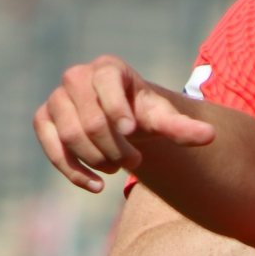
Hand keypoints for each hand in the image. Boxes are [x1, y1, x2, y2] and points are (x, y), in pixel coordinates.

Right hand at [34, 55, 217, 192]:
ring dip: (98, 160)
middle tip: (134, 162)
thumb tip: (210, 136)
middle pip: (91, 121)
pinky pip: (52, 148)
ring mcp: (56, 98)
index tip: (133, 132)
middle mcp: (76, 77)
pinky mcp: (43, 120)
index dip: (118, 110)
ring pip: (72, 136)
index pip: (106, 83)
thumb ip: (183, 127)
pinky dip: (74, 172)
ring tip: (118, 168)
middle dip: (115, 148)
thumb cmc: (142, 114)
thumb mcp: (163, 118)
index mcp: (107, 68)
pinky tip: (97, 186)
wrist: (119, 120)